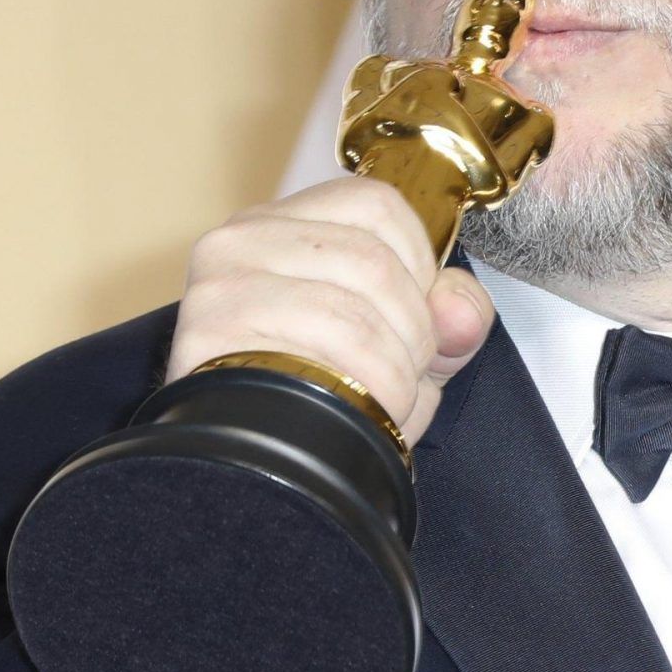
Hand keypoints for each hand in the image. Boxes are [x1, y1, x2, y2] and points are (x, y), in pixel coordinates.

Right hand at [163, 177, 495, 447]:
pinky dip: (370, 381)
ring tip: (383, 398)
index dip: (419, 262)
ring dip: (394, 366)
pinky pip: (326, 336)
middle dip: (413, 329)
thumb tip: (460, 310)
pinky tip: (360, 409)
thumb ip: (448, 318)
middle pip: (373, 257)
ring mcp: (222, 280)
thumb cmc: (320, 397)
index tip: (416, 314)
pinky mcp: (210, 327)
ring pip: (354, 301)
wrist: (251, 468)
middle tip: (405, 373)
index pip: (377, 204)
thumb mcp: (400, 346)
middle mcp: (244, 237)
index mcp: (287, 224)